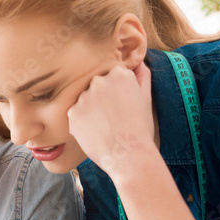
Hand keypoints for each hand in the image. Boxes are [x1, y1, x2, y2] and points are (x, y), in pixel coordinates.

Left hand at [67, 63, 156, 179]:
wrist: (130, 157)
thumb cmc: (140, 129)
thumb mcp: (146, 97)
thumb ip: (141, 75)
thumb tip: (137, 62)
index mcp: (119, 73)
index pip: (110, 75)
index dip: (115, 92)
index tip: (119, 105)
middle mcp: (99, 81)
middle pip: (95, 86)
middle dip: (101, 99)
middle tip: (113, 118)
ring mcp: (84, 96)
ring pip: (84, 100)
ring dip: (90, 111)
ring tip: (105, 127)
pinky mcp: (73, 113)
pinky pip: (75, 115)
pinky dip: (83, 124)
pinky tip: (96, 133)